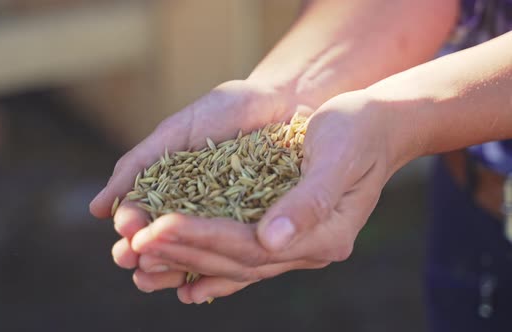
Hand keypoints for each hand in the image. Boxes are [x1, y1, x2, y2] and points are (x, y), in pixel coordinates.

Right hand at [90, 80, 307, 293]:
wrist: (280, 101)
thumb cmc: (224, 111)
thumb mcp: (173, 134)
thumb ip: (136, 166)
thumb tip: (96, 209)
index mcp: (169, 191)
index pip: (141, 219)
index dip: (131, 230)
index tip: (125, 235)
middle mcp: (193, 212)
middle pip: (163, 243)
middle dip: (145, 255)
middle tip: (132, 261)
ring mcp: (224, 223)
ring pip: (193, 255)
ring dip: (171, 269)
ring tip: (156, 277)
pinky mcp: (256, 229)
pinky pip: (234, 252)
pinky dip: (216, 269)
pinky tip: (199, 285)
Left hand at [128, 91, 404, 302]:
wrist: (377, 127)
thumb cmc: (358, 130)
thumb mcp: (338, 155)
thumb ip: (309, 200)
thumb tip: (271, 240)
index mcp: (325, 234)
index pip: (252, 246)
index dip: (203, 237)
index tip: (158, 227)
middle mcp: (310, 248)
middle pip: (237, 259)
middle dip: (184, 250)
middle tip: (136, 242)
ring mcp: (298, 246)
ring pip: (235, 264)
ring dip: (188, 262)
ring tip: (144, 261)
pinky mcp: (285, 235)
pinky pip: (244, 260)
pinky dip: (212, 270)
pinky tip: (184, 285)